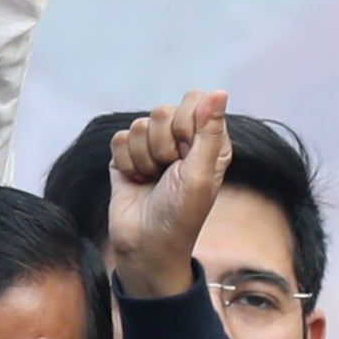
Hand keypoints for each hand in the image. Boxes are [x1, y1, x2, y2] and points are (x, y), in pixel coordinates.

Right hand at [108, 90, 230, 299]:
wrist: (146, 246)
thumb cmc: (180, 217)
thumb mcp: (200, 174)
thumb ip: (209, 131)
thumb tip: (219, 92)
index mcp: (207, 140)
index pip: (194, 101)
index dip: (186, 124)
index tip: (185, 153)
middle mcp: (180, 140)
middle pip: (163, 111)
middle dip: (162, 145)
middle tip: (167, 173)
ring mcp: (152, 148)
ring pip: (139, 126)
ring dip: (143, 158)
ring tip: (152, 181)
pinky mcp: (126, 158)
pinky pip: (119, 140)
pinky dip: (125, 163)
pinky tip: (135, 180)